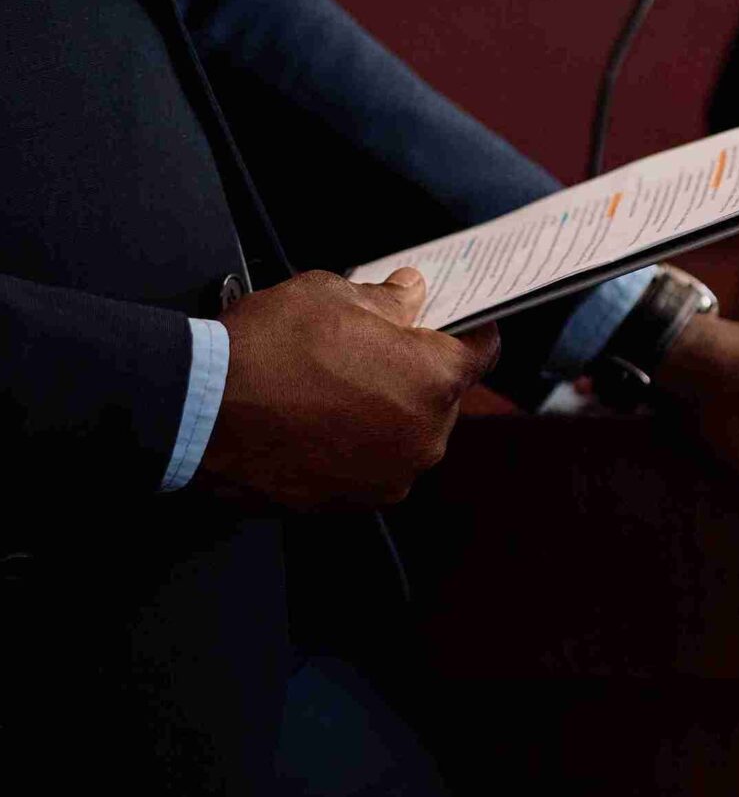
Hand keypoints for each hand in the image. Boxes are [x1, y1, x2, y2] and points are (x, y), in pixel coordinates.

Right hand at [198, 267, 500, 510]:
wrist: (198, 415)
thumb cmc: (267, 348)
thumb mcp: (331, 295)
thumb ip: (386, 298)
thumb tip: (410, 293)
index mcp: (435, 378)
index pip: (483, 352)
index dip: (471, 333)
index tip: (460, 325)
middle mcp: (427, 435)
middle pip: (443, 396)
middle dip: (418, 372)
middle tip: (375, 352)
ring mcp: (392, 475)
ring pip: (408, 434)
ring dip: (387, 412)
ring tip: (337, 389)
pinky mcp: (355, 503)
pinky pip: (373, 465)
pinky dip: (358, 446)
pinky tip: (319, 423)